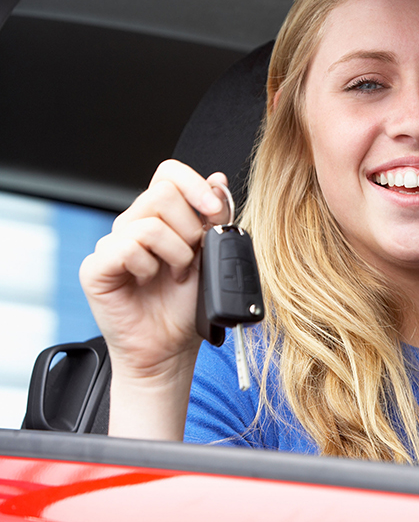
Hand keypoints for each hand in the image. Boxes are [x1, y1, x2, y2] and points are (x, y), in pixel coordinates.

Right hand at [79, 160, 230, 437]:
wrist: (172, 347)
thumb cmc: (189, 304)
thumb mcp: (212, 254)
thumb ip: (214, 218)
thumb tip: (217, 179)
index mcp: (162, 217)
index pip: (169, 174)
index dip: (194, 184)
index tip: (214, 209)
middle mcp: (134, 225)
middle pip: (162, 193)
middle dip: (190, 227)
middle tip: (193, 257)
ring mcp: (112, 245)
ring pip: (149, 223)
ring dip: (176, 252)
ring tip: (176, 274)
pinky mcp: (96, 268)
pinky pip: (126, 247)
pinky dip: (148, 265)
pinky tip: (150, 280)